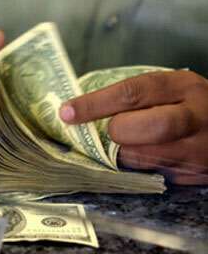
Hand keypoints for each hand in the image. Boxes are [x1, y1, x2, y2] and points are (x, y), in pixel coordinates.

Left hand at [60, 70, 207, 184]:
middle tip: (110, 132)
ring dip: (123, 154)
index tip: (67, 112)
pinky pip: (152, 175)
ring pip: (142, 158)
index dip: (94, 104)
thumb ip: (135, 96)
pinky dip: (138, 168)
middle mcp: (192, 118)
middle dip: (116, 133)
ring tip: (127, 143)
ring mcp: (196, 150)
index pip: (130, 93)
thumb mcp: (170, 88)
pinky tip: (143, 156)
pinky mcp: (194, 176)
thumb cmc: (190, 104)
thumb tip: (80, 108)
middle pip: (140, 129)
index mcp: (181, 86)